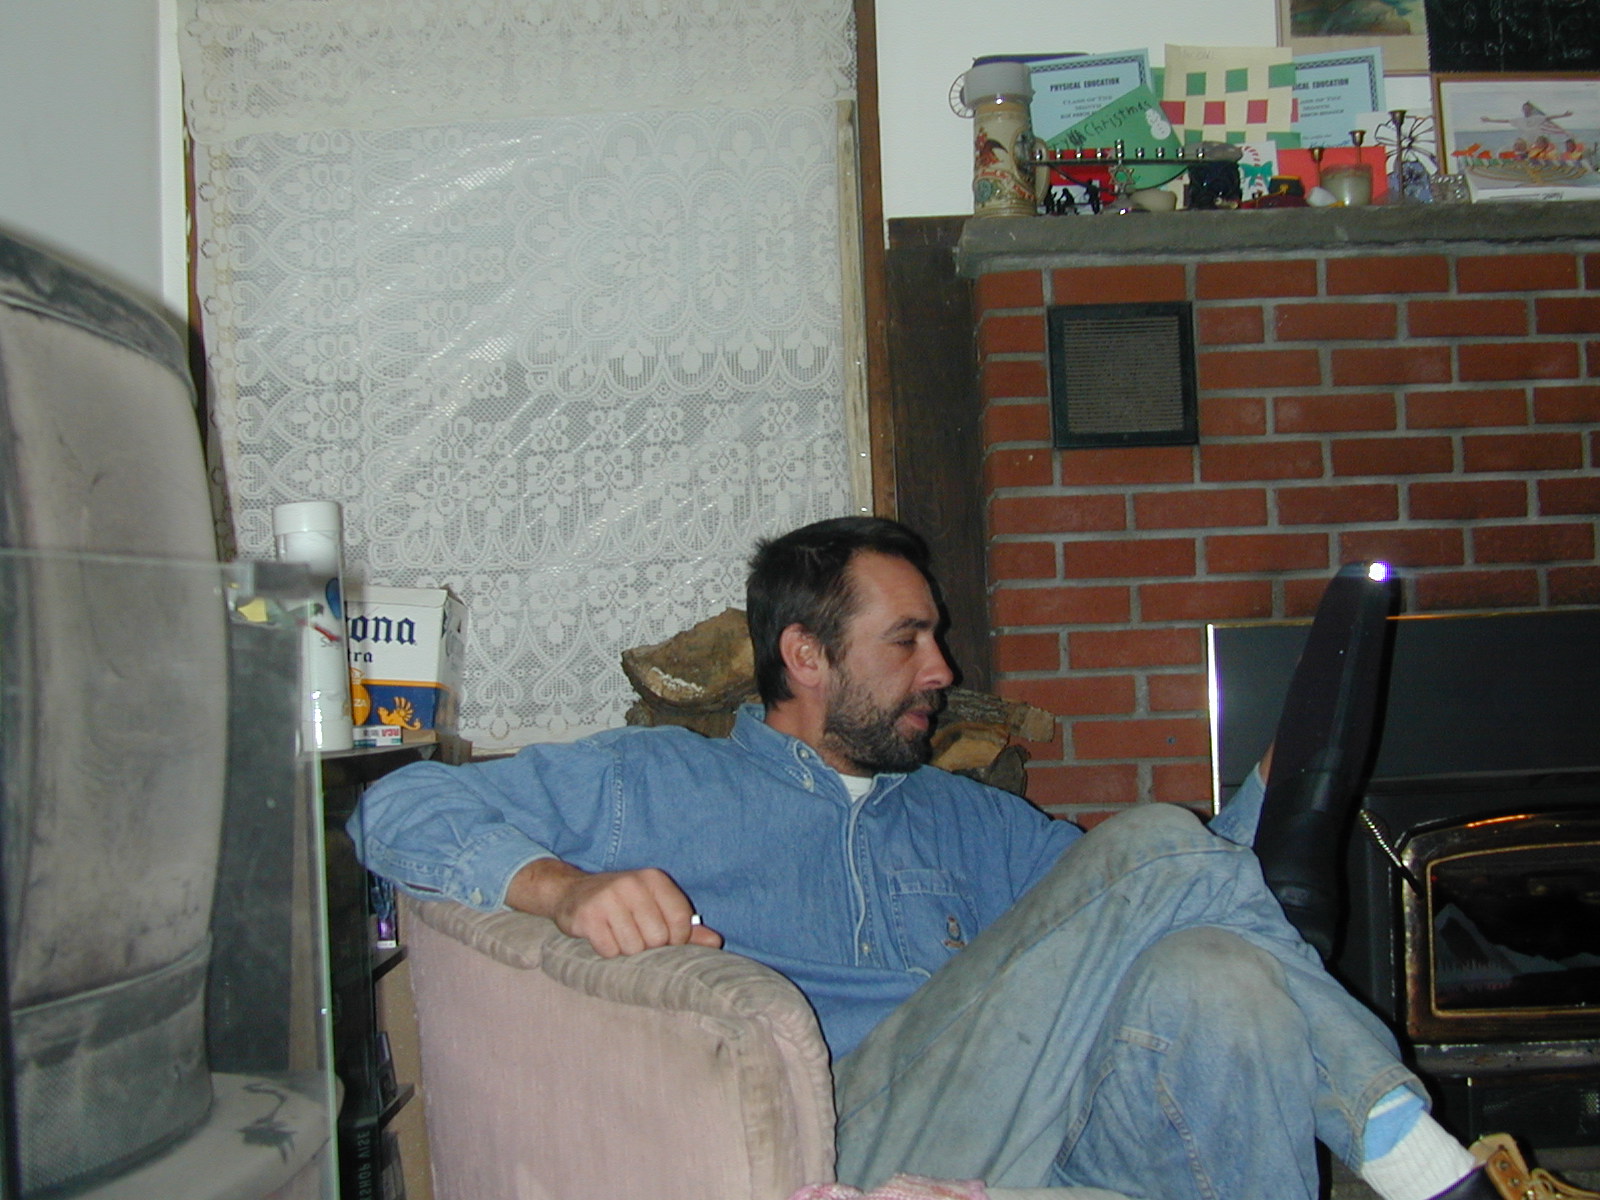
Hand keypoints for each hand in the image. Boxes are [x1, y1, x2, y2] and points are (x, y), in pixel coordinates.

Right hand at [510, 858, 722, 957]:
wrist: (571, 892)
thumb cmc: (621, 903)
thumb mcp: (653, 905)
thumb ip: (684, 925)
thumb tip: (715, 942)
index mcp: (653, 879)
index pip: (680, 921)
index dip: (675, 940)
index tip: (663, 939)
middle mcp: (632, 884)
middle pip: (657, 938)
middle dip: (647, 945)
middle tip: (634, 934)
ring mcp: (608, 898)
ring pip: (633, 947)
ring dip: (626, 949)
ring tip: (617, 933)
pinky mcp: (588, 916)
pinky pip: (610, 951)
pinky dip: (607, 951)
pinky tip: (602, 936)